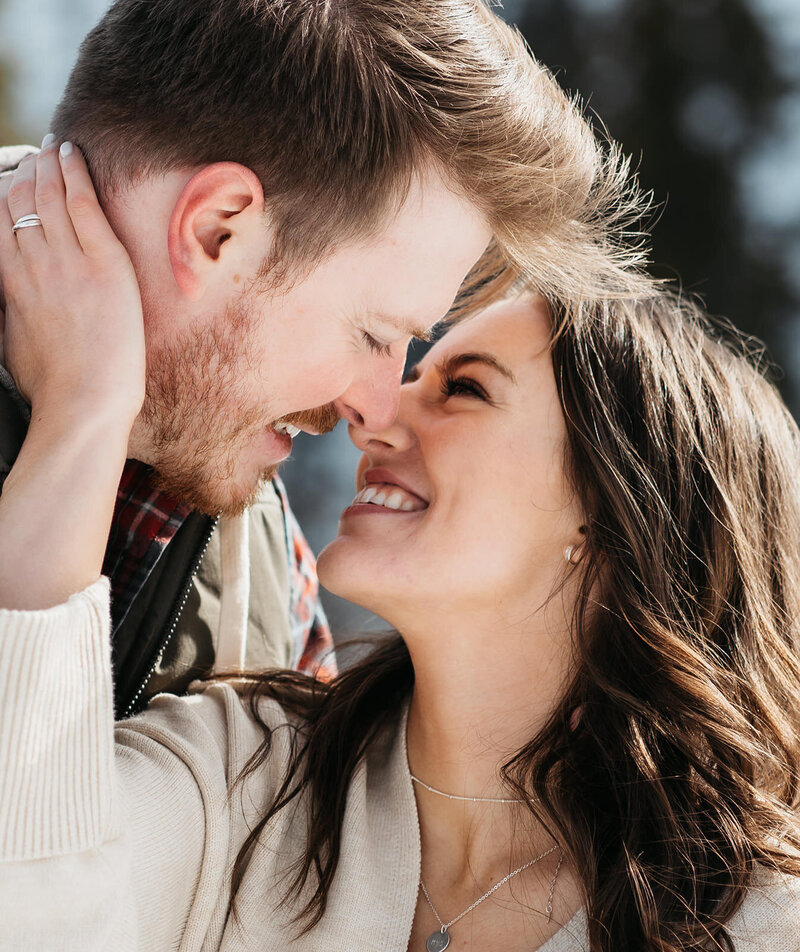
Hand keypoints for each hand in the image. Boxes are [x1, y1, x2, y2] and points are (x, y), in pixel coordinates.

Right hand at [0, 141, 144, 428]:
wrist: (85, 403)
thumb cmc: (53, 387)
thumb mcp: (12, 346)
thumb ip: (7, 313)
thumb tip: (7, 304)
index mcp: (10, 282)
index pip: (0, 222)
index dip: (5, 196)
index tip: (13, 182)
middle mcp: (33, 264)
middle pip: (21, 203)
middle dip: (27, 175)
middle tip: (37, 158)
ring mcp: (68, 261)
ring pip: (50, 196)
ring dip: (49, 165)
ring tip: (53, 148)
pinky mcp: (104, 264)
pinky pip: (84, 204)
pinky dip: (75, 173)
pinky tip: (71, 152)